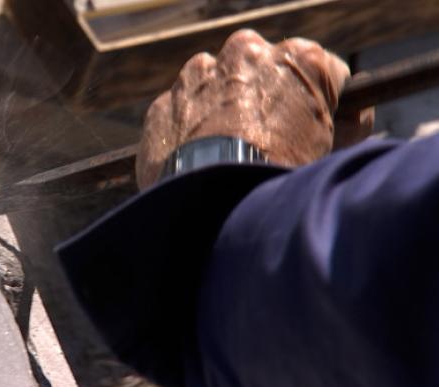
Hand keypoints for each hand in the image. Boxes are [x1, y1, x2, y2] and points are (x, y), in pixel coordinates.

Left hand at [136, 29, 373, 188]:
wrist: (215, 204)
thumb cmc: (279, 174)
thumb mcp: (330, 148)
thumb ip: (344, 122)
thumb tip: (353, 119)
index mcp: (296, 57)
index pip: (315, 70)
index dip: (314, 101)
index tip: (307, 124)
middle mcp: (244, 52)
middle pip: (258, 73)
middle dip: (262, 99)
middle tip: (264, 140)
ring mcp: (195, 76)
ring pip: (213, 88)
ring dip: (220, 112)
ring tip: (227, 155)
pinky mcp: (162, 106)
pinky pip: (179, 115)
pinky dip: (187, 134)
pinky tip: (199, 163)